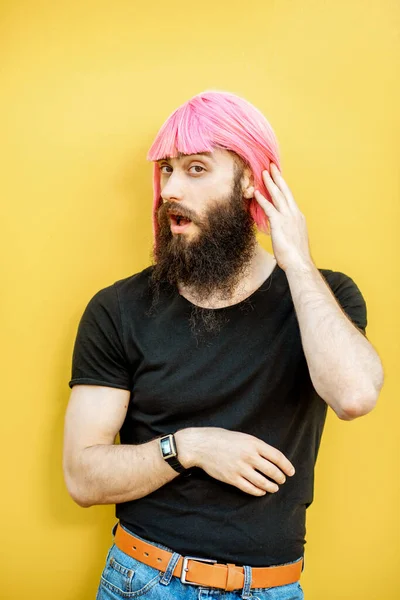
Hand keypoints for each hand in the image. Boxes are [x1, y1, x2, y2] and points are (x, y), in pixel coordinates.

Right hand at [176, 427, 294, 496]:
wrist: (202, 445)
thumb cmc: (222, 438)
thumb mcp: (243, 437)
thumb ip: (257, 446)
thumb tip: (271, 458)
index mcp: (253, 443)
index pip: (277, 456)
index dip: (286, 465)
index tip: (291, 472)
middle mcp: (249, 456)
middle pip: (272, 471)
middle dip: (280, 478)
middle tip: (282, 480)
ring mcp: (240, 468)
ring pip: (263, 482)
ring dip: (271, 487)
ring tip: (274, 487)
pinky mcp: (232, 478)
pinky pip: (250, 488)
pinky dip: (258, 491)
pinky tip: (261, 491)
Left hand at [254, 163, 312, 271]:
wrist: (300, 264)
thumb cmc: (296, 256)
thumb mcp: (293, 239)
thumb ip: (287, 231)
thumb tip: (283, 232)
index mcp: (298, 217)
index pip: (289, 198)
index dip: (283, 186)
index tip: (278, 177)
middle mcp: (294, 214)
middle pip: (285, 192)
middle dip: (277, 178)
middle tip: (271, 166)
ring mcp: (288, 218)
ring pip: (278, 196)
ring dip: (270, 183)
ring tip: (263, 173)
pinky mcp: (279, 224)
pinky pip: (269, 209)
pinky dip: (262, 200)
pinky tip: (256, 192)